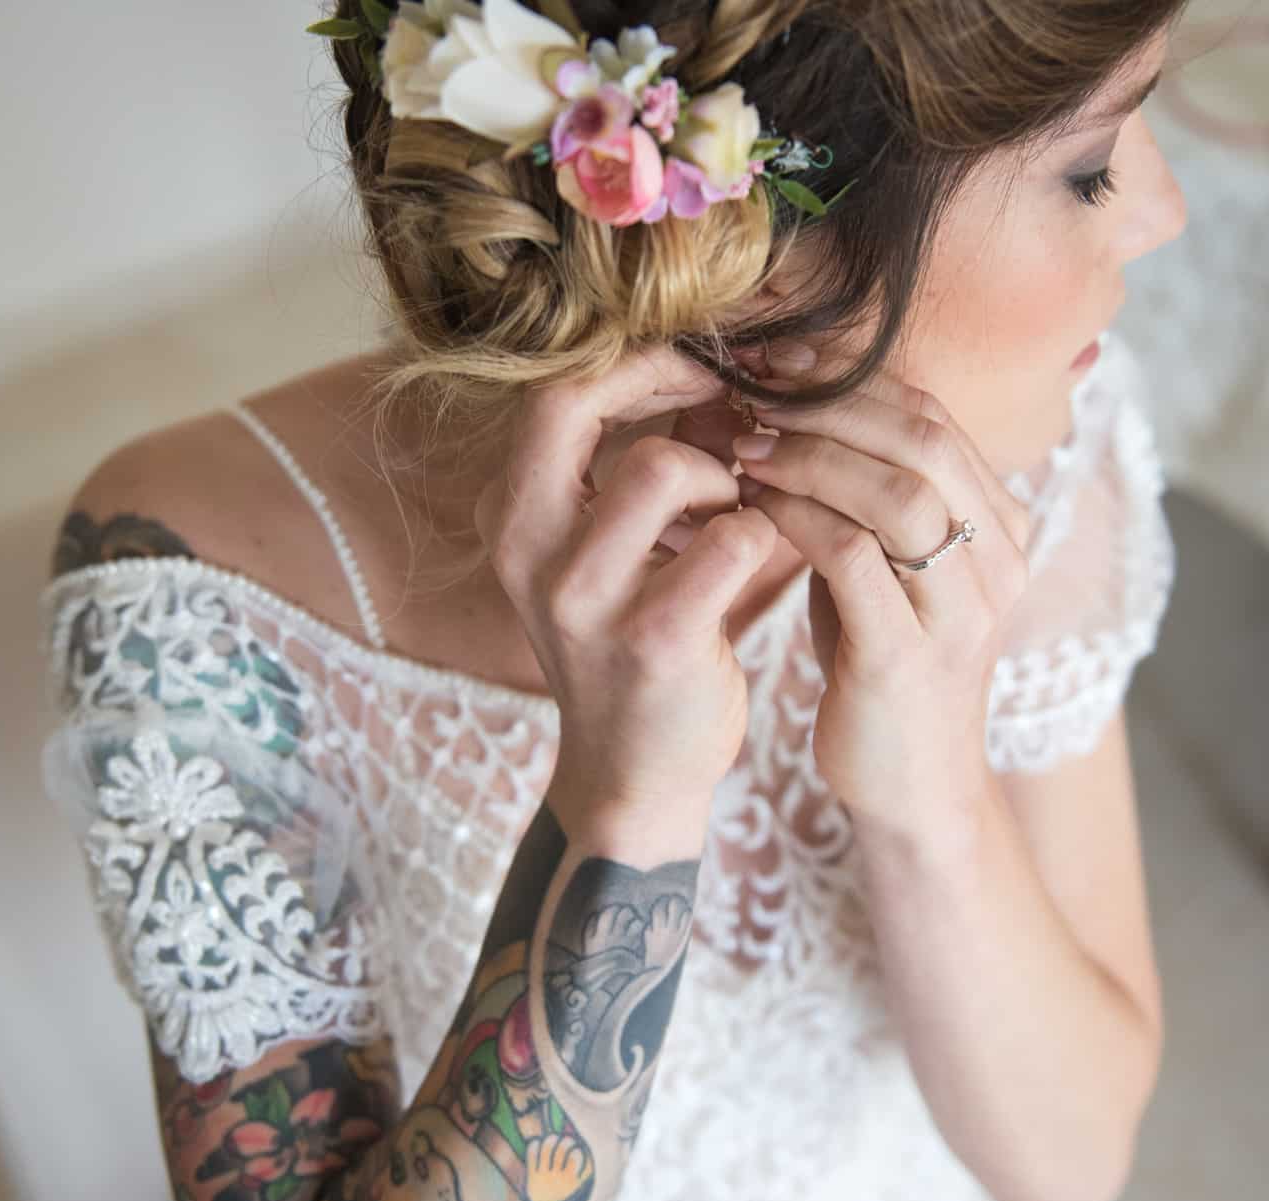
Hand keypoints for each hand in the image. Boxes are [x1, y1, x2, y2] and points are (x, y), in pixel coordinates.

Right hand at [474, 347, 780, 839]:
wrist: (634, 771)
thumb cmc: (628, 639)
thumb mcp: (600, 549)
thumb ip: (630, 463)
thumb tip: (711, 366)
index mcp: (511, 516)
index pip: (552, 392)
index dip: (633, 361)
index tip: (699, 371)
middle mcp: (527, 550)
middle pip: (580, 406)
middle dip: (667, 390)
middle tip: (726, 414)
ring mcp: (583, 599)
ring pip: (662, 468)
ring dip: (720, 478)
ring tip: (732, 512)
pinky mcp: (653, 640)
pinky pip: (730, 540)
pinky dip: (757, 535)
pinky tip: (752, 559)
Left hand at [731, 369, 1033, 813]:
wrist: (908, 787)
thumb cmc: (882, 664)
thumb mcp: (886, 565)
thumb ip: (865, 496)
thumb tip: (797, 407)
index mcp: (999, 525)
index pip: (933, 415)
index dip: (851, 377)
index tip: (776, 362)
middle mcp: (997, 561)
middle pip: (923, 437)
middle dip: (828, 402)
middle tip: (753, 391)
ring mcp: (960, 612)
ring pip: (897, 492)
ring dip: (810, 455)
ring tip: (745, 444)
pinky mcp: (909, 659)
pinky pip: (854, 559)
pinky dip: (797, 518)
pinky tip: (751, 506)